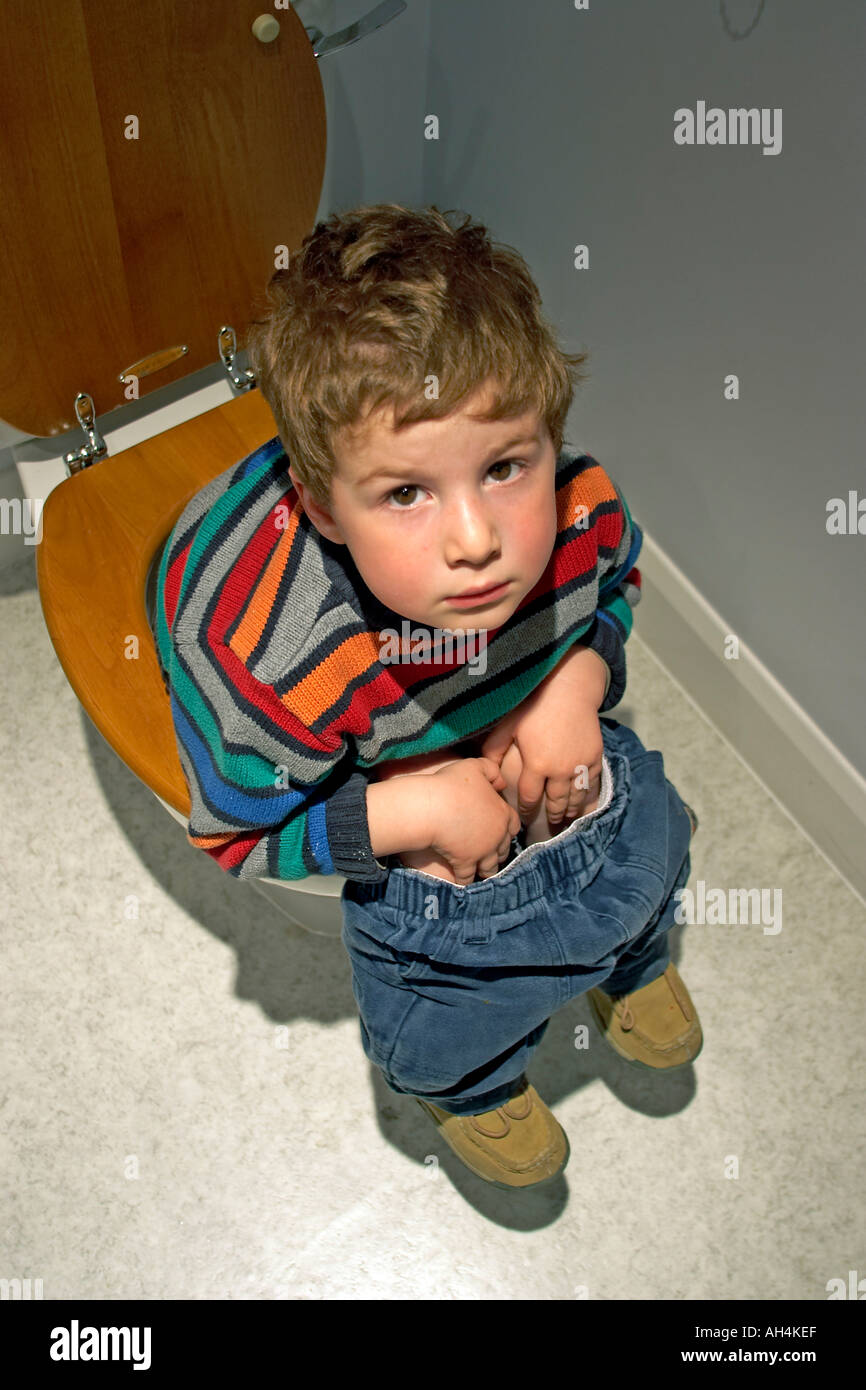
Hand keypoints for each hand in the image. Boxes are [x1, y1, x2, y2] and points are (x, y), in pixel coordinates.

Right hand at [419, 758, 521, 884]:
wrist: (432, 807)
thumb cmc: (452, 784)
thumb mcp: (475, 766)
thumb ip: (491, 771)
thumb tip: (501, 783)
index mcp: (502, 814)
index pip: (513, 825)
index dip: (507, 828)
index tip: (503, 831)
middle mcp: (496, 836)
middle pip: (503, 848)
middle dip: (498, 851)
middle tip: (491, 853)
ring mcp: (482, 852)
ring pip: (489, 867)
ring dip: (486, 869)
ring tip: (481, 872)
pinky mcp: (465, 863)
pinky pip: (467, 878)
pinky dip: (465, 881)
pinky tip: (461, 883)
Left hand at [480, 653, 604, 825]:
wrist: (568, 688)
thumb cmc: (534, 704)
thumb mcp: (507, 726)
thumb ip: (494, 750)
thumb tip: (485, 771)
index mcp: (537, 764)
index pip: (530, 798)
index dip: (526, 811)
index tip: (524, 819)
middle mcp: (560, 770)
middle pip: (556, 803)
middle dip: (552, 817)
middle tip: (548, 827)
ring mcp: (581, 765)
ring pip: (576, 798)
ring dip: (571, 811)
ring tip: (566, 820)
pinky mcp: (595, 757)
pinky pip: (592, 785)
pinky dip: (588, 798)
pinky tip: (584, 805)